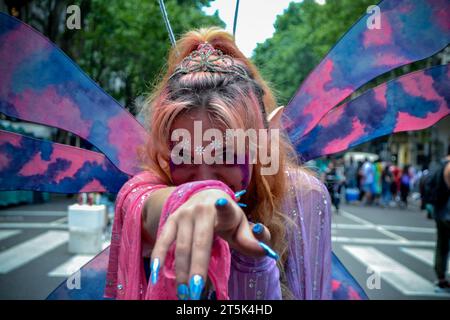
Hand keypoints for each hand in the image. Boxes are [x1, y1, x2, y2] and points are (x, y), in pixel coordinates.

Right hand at [149, 188, 276, 299]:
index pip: (224, 209)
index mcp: (222, 208)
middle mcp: (200, 209)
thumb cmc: (228, 216)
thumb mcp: (242, 224)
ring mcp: (183, 215)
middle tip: (196, 292)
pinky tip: (155, 273)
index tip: (222, 204)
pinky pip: (163, 240)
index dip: (223, 207)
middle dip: (196, 268)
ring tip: (185, 293)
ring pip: (181, 247)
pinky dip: (158, 256)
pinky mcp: (170, 220)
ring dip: (181, 272)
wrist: (206, 195)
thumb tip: (266, 252)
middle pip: (199, 243)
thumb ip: (253, 240)